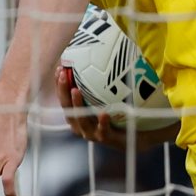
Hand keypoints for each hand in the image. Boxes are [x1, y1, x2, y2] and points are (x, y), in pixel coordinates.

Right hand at [58, 66, 177, 150]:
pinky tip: (104, 113)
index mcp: (79, 116)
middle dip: (63, 91)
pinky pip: (103, 131)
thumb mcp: (108, 99)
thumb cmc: (119, 115)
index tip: (60, 68)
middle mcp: (82, 126)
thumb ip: (101, 85)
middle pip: (67, 109)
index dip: (59, 85)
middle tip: (64, 74)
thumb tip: (101, 56)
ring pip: (81, 120)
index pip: (65, 99)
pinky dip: (102, 123)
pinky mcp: (107, 140)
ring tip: (76, 90)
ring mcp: (93, 134)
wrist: (136, 136)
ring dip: (77, 105)